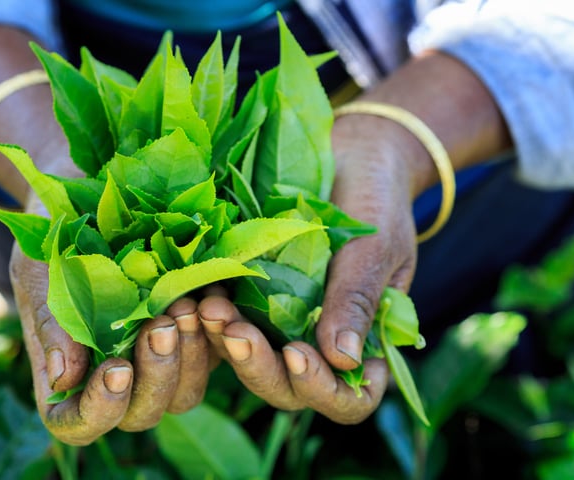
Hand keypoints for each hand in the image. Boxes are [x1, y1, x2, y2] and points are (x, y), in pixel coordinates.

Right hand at [11, 205, 214, 445]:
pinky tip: (211, 296)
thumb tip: (64, 378)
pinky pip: (217, 352)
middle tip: (161, 326)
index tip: (116, 369)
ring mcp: (158, 357)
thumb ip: (51, 322)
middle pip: (142, 414)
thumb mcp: (40, 271)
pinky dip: (217, 331)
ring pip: (185, 392)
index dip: (100, 410)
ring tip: (184, 306)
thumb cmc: (53, 234)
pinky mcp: (195, 331)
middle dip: (156, 377)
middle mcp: (116, 375)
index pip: (80, 423)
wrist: (90, 191)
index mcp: (69, 374)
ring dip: (191, 356)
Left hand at [198, 114, 422, 423]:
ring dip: (228, 344)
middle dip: (259, 367)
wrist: (351, 155)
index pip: (348, 397)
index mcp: (365, 342)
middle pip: (289, 388)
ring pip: (252, 361)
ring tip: (208, 308)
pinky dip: (212, 316)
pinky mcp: (251, 298)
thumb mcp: (375, 247)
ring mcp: (282, 324)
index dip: (322, 389)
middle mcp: (320, 343)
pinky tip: (196, 293)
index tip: (298, 353)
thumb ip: (357, 301)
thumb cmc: (377, 200)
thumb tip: (343, 359)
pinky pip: (229, 322)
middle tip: (234, 331)